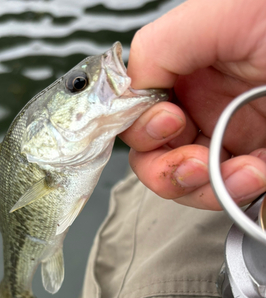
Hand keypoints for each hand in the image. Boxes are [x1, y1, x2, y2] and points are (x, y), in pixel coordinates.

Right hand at [120, 0, 265, 209]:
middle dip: (168, 169)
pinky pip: (227, 190)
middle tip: (196, 166)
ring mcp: (228, 134)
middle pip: (154, 153)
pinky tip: (255, 178)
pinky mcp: (254, 160)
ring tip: (241, 175)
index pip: (138, 109)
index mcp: (188, 66)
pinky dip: (234, 193)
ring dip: (205, 187)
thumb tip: (131, 91)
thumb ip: (162, 46)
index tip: (170, 124)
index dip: (142, 125)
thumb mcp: (228, 12)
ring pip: (186, 181)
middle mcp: (203, 102)